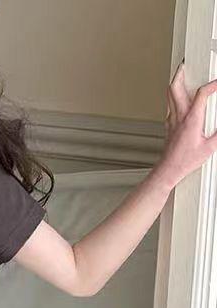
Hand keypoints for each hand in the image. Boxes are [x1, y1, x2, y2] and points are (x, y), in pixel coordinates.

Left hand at [157, 62, 216, 188]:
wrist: (168, 171)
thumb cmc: (185, 161)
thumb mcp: (210, 147)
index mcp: (191, 119)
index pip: (202, 93)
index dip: (213, 84)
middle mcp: (179, 116)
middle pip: (175, 87)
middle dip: (180, 73)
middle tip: (185, 64)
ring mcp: (171, 120)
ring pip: (170, 95)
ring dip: (175, 83)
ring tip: (181, 75)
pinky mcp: (168, 126)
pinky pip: (170, 106)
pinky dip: (174, 98)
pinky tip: (179, 99)